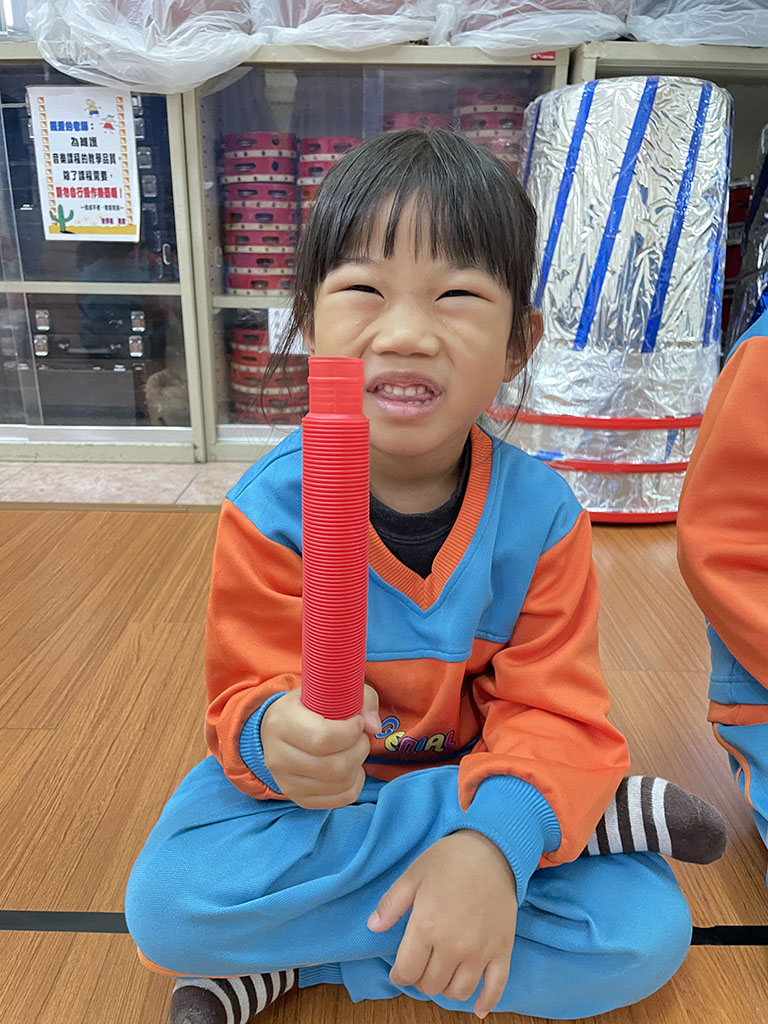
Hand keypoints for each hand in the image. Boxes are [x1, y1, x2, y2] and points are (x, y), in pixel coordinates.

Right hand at [261, 684, 380, 808]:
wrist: (278, 730)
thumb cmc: (309, 706)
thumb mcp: (330, 691)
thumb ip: (359, 699)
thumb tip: (374, 726)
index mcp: (282, 723)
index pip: (322, 737)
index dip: (350, 731)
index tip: (357, 721)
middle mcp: (278, 757)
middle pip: (334, 766)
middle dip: (359, 749)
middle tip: (360, 736)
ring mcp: (287, 782)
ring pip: (340, 783)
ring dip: (358, 764)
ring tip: (354, 749)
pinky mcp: (300, 799)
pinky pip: (342, 798)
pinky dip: (356, 782)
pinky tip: (351, 766)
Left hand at [368, 830, 517, 1019]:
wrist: (492, 850)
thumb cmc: (449, 860)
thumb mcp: (413, 875)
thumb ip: (391, 904)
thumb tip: (373, 927)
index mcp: (427, 927)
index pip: (407, 972)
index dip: (399, 975)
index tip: (400, 970)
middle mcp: (453, 946)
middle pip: (431, 985)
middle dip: (421, 980)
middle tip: (421, 966)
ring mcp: (480, 951)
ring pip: (459, 991)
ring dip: (446, 989)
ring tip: (442, 975)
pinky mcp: (503, 950)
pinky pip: (495, 988)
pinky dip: (486, 1003)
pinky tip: (478, 1010)